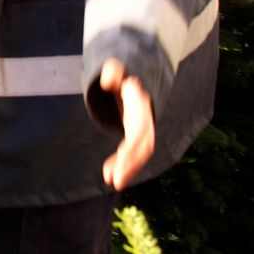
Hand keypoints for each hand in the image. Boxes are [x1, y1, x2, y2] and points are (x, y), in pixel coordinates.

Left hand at [100, 59, 154, 191]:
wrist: (135, 84)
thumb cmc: (123, 79)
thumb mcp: (117, 72)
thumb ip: (112, 73)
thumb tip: (107, 80)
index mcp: (141, 108)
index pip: (140, 129)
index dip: (133, 145)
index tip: (122, 157)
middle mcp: (146, 122)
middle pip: (142, 147)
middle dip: (131, 164)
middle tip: (116, 181)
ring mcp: (143, 132)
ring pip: (140, 155)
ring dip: (127, 170)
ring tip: (112, 182)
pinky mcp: (137, 140)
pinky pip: (133, 156)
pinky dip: (122, 166)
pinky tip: (109, 176)